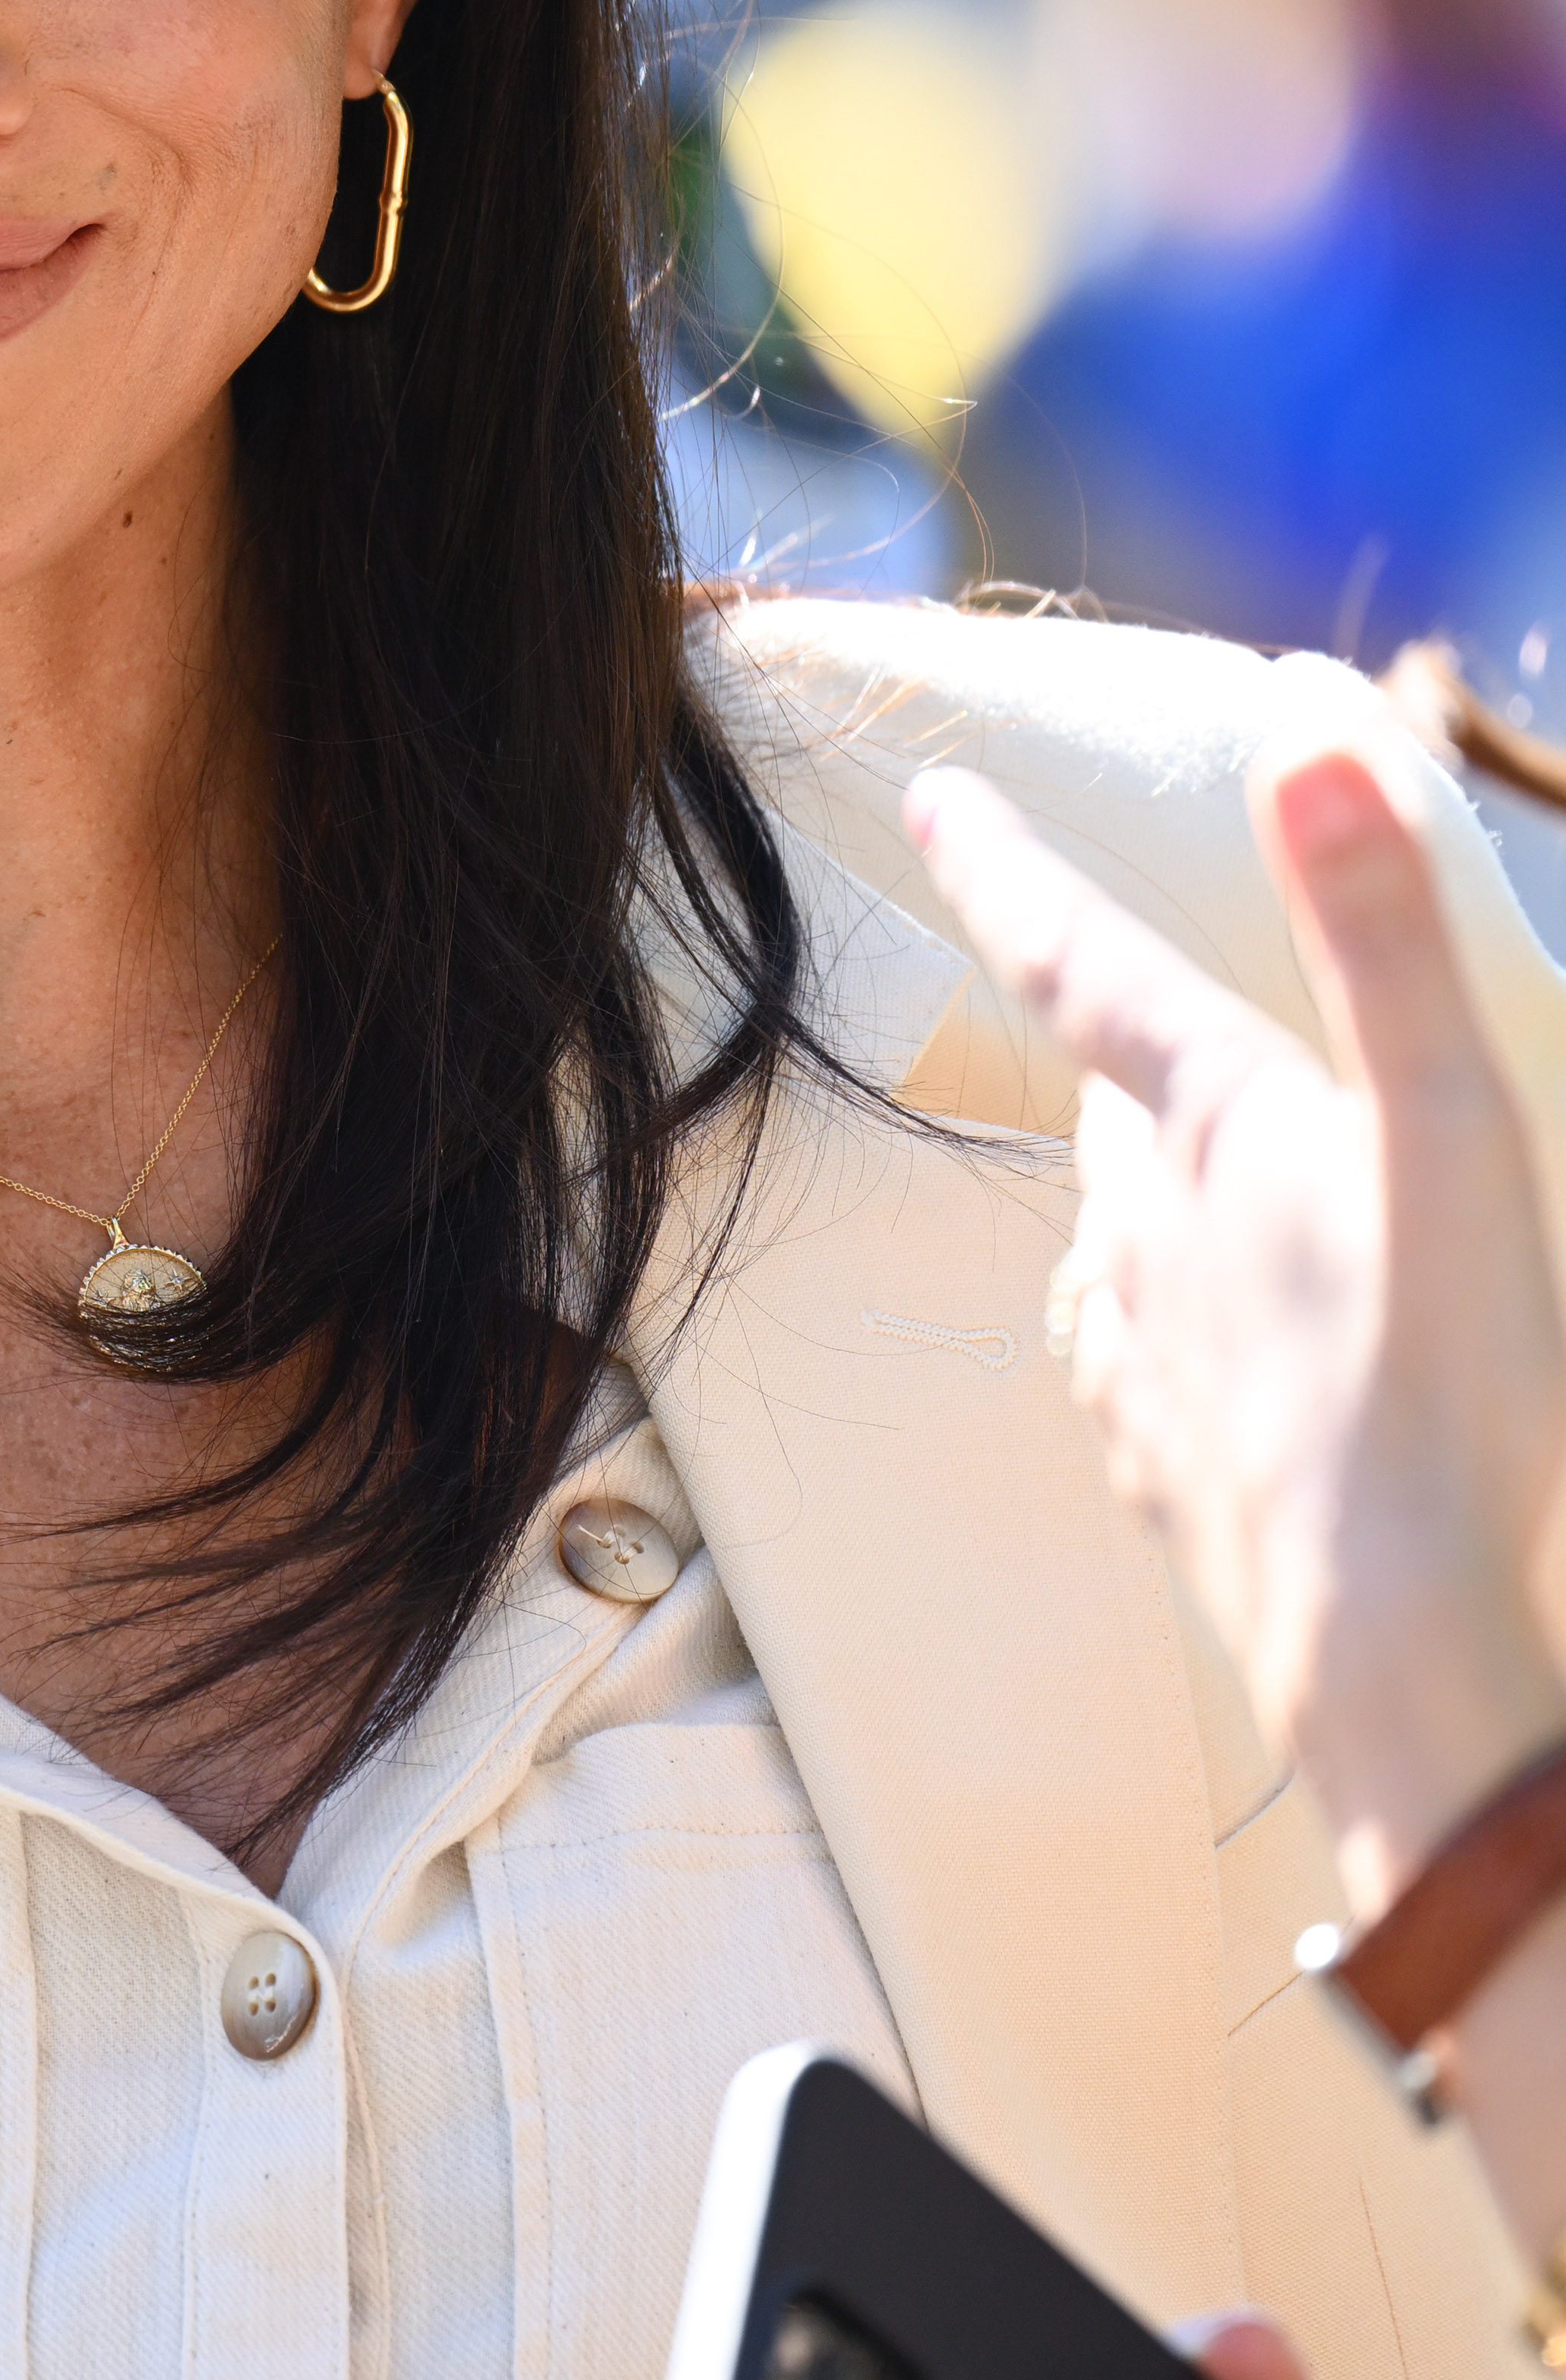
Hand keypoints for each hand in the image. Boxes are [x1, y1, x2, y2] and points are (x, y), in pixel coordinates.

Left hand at [904, 749, 1565, 1918]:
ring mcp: (1144, 1361)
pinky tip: (1223, 1355)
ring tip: (1211, 1174)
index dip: (1007, 868)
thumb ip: (1377, 930)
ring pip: (1124, 1233)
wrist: (1401, 1656)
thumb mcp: (1446, 1128)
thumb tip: (1306, 723)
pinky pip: (1147, 1366)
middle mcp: (1145, 1234)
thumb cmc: (1443, 1387)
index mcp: (1210, 1131)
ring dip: (1158, 1190)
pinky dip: (1175, 1331)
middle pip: (1115, 1103)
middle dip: (1126, 1048)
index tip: (933, 794)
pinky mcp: (1169, 1473)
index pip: (1078, 960)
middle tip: (1135, 999)